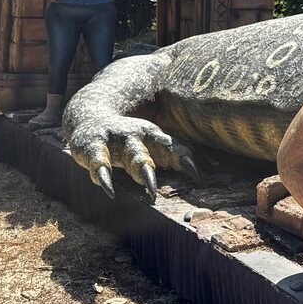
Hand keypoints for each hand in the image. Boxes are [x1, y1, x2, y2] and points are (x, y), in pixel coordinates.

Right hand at [66, 112, 199, 200]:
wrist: (90, 114)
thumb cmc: (130, 139)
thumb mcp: (152, 144)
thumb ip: (176, 156)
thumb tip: (212, 169)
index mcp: (154, 135)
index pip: (175, 147)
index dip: (188, 160)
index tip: (201, 178)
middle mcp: (138, 136)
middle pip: (159, 147)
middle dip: (175, 160)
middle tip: (190, 175)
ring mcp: (116, 140)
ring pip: (133, 155)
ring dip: (144, 170)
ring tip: (152, 187)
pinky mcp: (92, 147)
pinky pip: (99, 163)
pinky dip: (104, 176)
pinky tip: (109, 189)